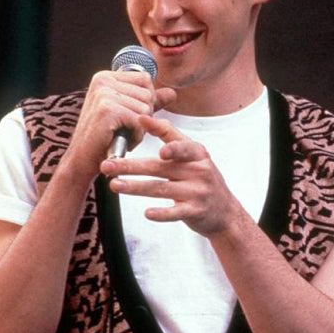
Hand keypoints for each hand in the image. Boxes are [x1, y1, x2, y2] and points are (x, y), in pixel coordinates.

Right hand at [64, 71, 176, 180]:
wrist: (83, 160)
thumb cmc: (103, 138)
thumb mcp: (127, 115)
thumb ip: (148, 102)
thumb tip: (172, 93)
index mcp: (105, 77)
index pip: (145, 79)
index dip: (145, 101)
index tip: (129, 115)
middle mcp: (102, 81)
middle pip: (147, 94)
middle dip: (143, 117)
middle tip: (123, 128)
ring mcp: (103, 94)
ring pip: (145, 108)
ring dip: (139, 128)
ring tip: (121, 135)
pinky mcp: (107, 110)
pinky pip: (139, 121)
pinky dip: (136, 136)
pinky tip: (121, 141)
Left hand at [100, 115, 240, 236]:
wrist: (225, 212)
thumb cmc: (202, 180)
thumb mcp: (194, 155)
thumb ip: (171, 137)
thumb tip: (144, 118)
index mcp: (197, 153)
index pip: (177, 140)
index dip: (159, 130)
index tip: (139, 122)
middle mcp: (198, 170)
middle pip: (159, 166)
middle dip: (131, 165)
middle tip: (108, 165)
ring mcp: (198, 191)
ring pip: (161, 188)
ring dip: (136, 187)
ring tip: (115, 185)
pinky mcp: (195, 211)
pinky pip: (175, 212)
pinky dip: (161, 214)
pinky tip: (146, 213)